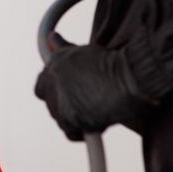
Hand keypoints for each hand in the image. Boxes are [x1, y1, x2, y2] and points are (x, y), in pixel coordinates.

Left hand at [34, 33, 153, 140]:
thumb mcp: (85, 51)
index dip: (53, 90)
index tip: (67, 93)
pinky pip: (71, 133)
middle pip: (50, 103)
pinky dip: (81, 132)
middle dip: (64, 105)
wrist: (131, 77)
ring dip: (74, 119)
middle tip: (85, 104)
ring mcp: (61, 101)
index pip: (41, 84)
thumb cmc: (113, 63)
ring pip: (61, 119)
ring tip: (95, 112)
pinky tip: (94, 126)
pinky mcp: (73, 119)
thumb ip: (63, 48)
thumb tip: (51, 38)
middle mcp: (53, 83)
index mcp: (55, 65)